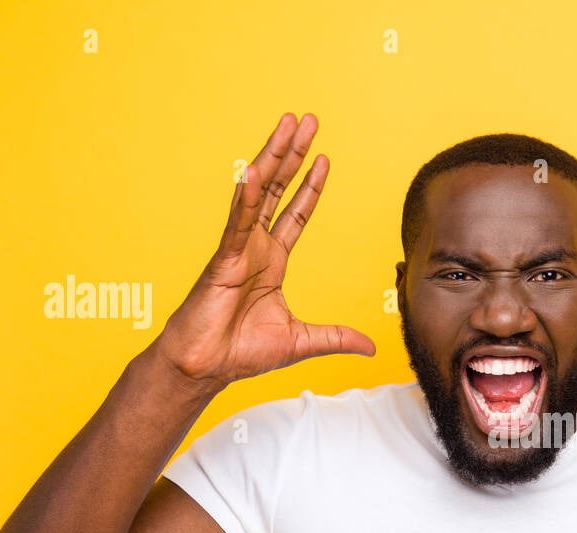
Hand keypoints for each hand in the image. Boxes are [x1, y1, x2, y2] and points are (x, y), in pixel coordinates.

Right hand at [153, 113, 374, 389]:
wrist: (206, 367)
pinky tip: (251, 170)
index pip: (296, 214)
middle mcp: (255, 248)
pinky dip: (243, 199)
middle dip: (293, 155)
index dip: (310, 187)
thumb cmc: (242, 352)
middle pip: (277, 189)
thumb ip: (337, 338)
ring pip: (257, 193)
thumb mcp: (302, 342)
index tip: (324, 158)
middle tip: (307, 120)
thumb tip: (371, 346)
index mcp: (272, 262)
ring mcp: (238, 249)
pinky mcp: (222, 260)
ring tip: (286, 125)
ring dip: (272, 157)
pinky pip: (236, 224)